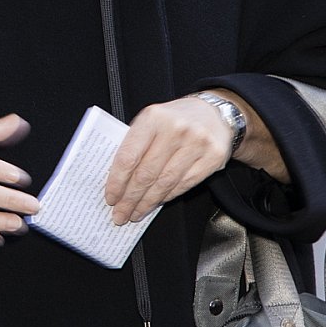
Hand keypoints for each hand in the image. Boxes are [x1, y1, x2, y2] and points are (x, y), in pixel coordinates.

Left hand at [103, 95, 232, 224]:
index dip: (117, 181)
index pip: (129, 156)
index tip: (110, 197)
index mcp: (153, 117)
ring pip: (165, 182)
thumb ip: (135, 143)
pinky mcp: (213, 158)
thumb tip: (116, 178)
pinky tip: (157, 202)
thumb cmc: (175, 118)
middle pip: (146, 173)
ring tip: (136, 213)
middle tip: (120, 214)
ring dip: (148, 202)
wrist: (214, 113)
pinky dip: (167, 196)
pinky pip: (184, 184)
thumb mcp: (151, 120)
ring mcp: (197, 143)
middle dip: (130, 198)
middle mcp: (175, 129)